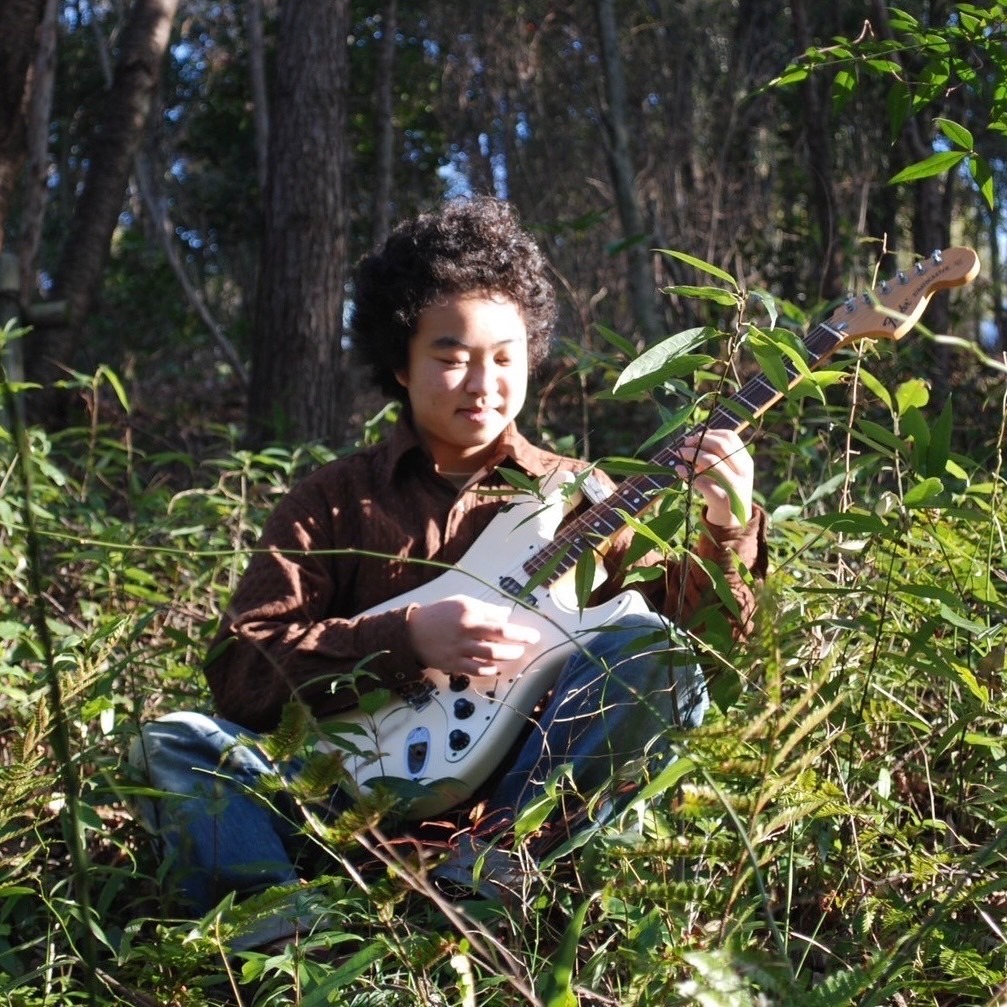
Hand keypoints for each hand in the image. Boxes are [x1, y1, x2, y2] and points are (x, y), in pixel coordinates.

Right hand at [406, 594, 540, 675]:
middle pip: (500, 637)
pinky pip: (476, 669)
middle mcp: (466, 630)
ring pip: (491, 654)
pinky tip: (496, 667)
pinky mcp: (454, 664)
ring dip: (508, 655)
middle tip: (531, 642)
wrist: (413, 632)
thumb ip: (485, 609)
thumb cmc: (440, 614)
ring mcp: (460, 648)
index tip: (531, 633)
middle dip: (520, 640)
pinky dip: (489, 669)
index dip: (518, 628)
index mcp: (469, 612)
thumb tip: (507, 614)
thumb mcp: (462, 603)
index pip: (500, 620)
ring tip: (516, 653)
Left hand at [675, 429, 753, 527]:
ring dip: (692, 455)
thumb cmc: (726, 490)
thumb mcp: (729, 472)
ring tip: (680, 455)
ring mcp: (734, 486)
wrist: (732, 521)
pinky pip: (702, 481)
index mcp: (746, 462)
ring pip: (711, 461)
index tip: (696, 436)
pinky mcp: (722, 500)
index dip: (710, 434)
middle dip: (700, 442)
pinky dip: (687, 474)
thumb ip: (718, 457)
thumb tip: (693, 439)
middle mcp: (743, 472)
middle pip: (721, 446)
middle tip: (685, 444)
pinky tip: (679, 471)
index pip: (730, 438)